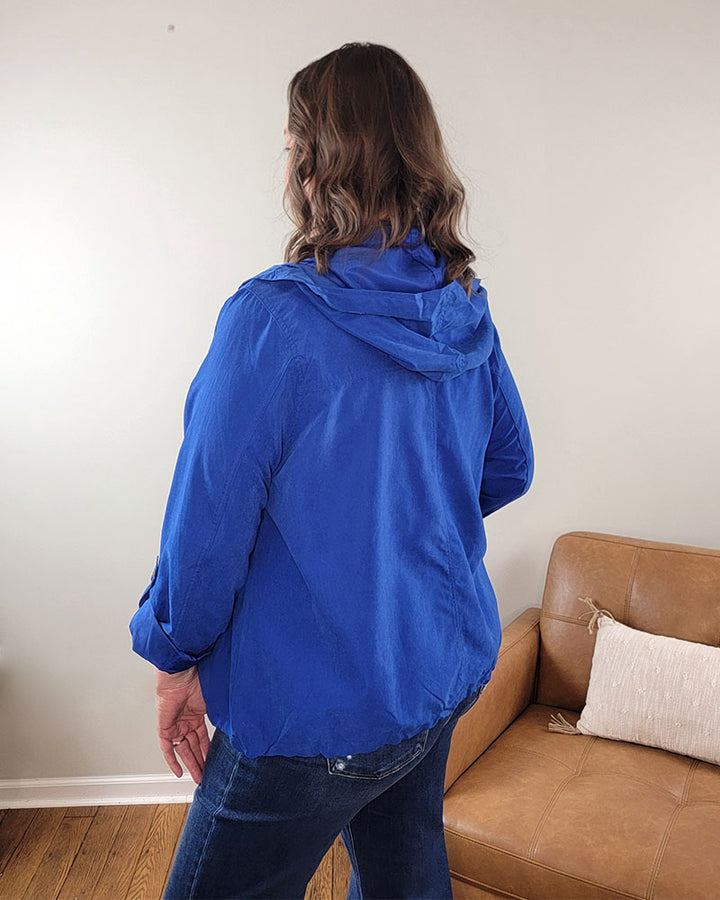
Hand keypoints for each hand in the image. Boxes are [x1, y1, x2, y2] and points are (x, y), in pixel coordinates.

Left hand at [155, 665, 209, 784]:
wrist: (182, 674)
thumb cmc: (198, 681)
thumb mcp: (213, 704)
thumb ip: (219, 717)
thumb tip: (234, 728)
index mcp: (196, 715)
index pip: (203, 738)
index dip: (208, 750)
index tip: (215, 761)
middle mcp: (185, 721)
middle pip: (193, 746)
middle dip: (201, 761)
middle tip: (207, 775)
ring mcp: (175, 725)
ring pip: (183, 750)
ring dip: (191, 764)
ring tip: (199, 777)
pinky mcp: (164, 728)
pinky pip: (167, 748)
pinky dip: (172, 760)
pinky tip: (179, 772)